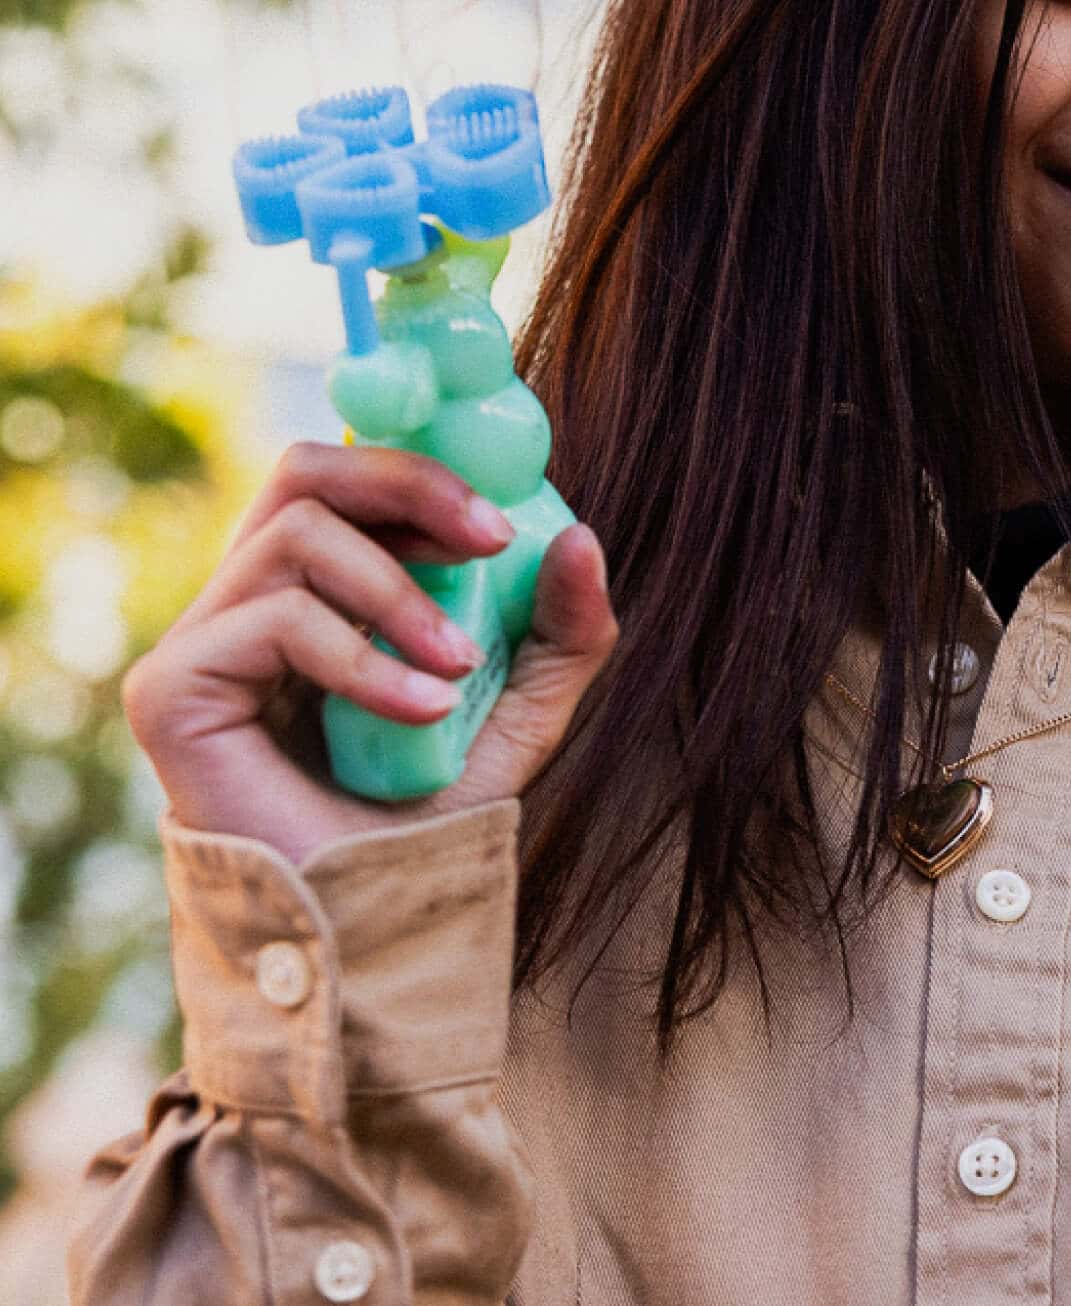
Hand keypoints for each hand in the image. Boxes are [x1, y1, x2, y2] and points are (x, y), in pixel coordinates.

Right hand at [119, 441, 619, 869]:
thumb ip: (561, 630)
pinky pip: (276, 618)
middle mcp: (247, 604)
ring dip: (401, 594)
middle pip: (304, 470)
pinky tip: (421, 712)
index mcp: (316, 592)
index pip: (344, 477)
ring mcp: (201, 643)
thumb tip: (580, 537)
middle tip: (489, 540)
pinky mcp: (171, 688)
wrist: (370, 919)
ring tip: (457, 669)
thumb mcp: (523, 710)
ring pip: (297, 535)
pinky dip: (366, 659)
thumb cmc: (428, 814)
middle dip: (409, 487)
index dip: (419, 470)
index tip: (502, 523)